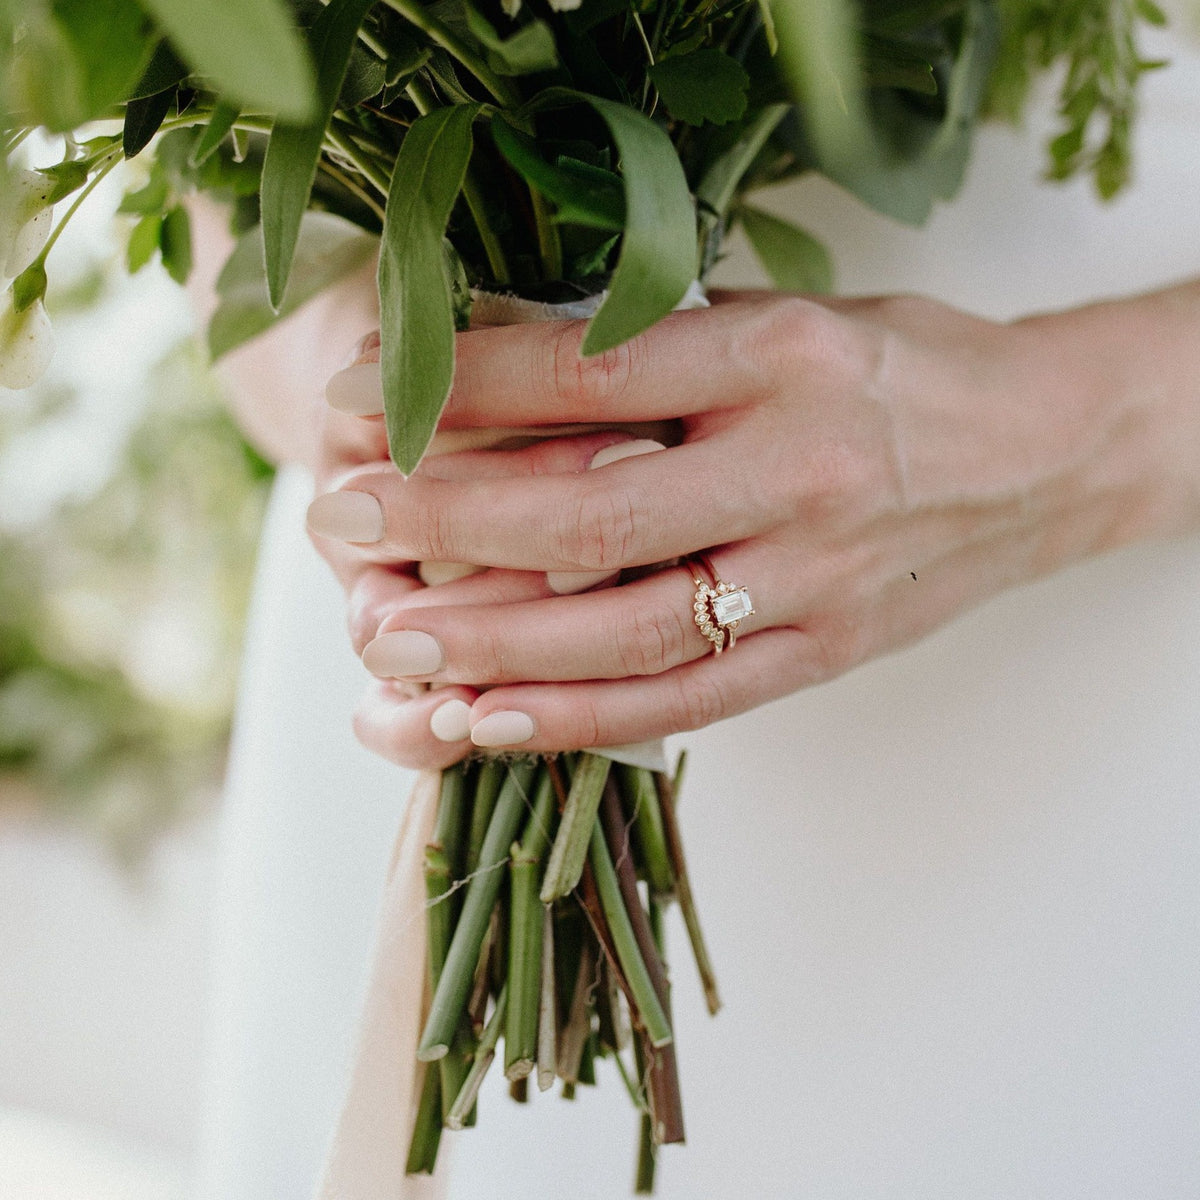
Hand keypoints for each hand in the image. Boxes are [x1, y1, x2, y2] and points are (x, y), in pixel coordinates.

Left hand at [308, 286, 1198, 768]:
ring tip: (387, 641)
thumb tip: (497, 366)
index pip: (592, 376)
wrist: (1044, 453)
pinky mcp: (823, 655)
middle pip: (595, 513)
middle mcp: (801, 472)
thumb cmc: (903, 370)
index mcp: (786, 359)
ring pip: (629, 631)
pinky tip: (486, 723)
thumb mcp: (791, 318)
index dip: (463, 390)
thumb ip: (661, 349)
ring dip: (494, 643)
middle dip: (450, 523)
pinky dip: (579, 720)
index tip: (361, 400)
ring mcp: (815, 580)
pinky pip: (688, 704)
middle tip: (341, 521)